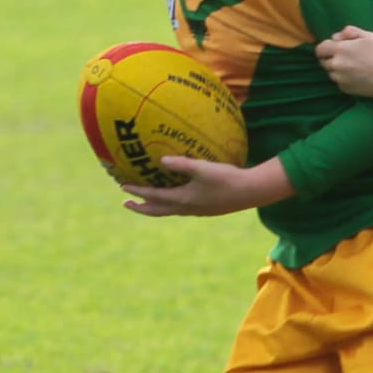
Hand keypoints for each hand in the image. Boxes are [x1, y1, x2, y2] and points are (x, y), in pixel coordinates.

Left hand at [123, 157, 282, 218]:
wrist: (250, 192)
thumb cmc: (226, 178)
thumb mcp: (202, 168)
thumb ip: (181, 164)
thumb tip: (161, 160)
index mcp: (183, 200)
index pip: (154, 196)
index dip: (137, 192)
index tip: (122, 188)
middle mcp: (187, 208)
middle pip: (157, 211)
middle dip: (140, 207)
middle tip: (126, 203)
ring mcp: (196, 210)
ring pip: (169, 211)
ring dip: (154, 207)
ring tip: (146, 202)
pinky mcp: (205, 209)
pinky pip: (180, 208)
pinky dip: (169, 204)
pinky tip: (174, 197)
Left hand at [315, 26, 372, 107]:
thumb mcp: (368, 35)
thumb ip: (349, 32)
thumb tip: (336, 36)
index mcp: (340, 50)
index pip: (320, 49)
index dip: (327, 47)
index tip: (336, 46)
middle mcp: (336, 65)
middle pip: (323, 61)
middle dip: (331, 57)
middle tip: (348, 56)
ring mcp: (340, 79)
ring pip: (331, 73)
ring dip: (338, 68)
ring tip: (356, 65)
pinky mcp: (346, 89)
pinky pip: (340, 82)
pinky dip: (345, 78)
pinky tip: (360, 75)